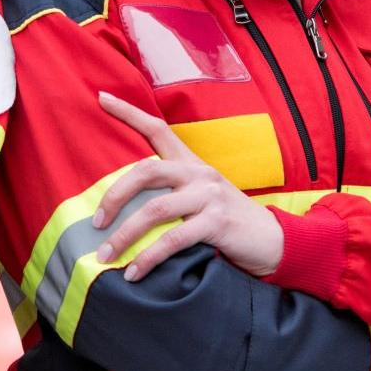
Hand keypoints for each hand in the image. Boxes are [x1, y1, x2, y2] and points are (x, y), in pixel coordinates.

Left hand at [90, 91, 284, 280]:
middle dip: (114, 197)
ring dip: (125, 235)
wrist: (274, 241)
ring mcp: (209, 196)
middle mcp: (199, 174)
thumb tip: (123, 210)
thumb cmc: (229, 223)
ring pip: (154, 210)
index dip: (129, 112)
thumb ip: (172, 194)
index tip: (102, 98)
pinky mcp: (217, 222)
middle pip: (146, 171)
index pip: (158, 129)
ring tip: (106, 254)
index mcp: (192, 164)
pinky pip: (173, 240)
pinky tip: (134, 272)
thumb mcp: (202, 199)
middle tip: (96, 223)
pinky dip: (148, 258)